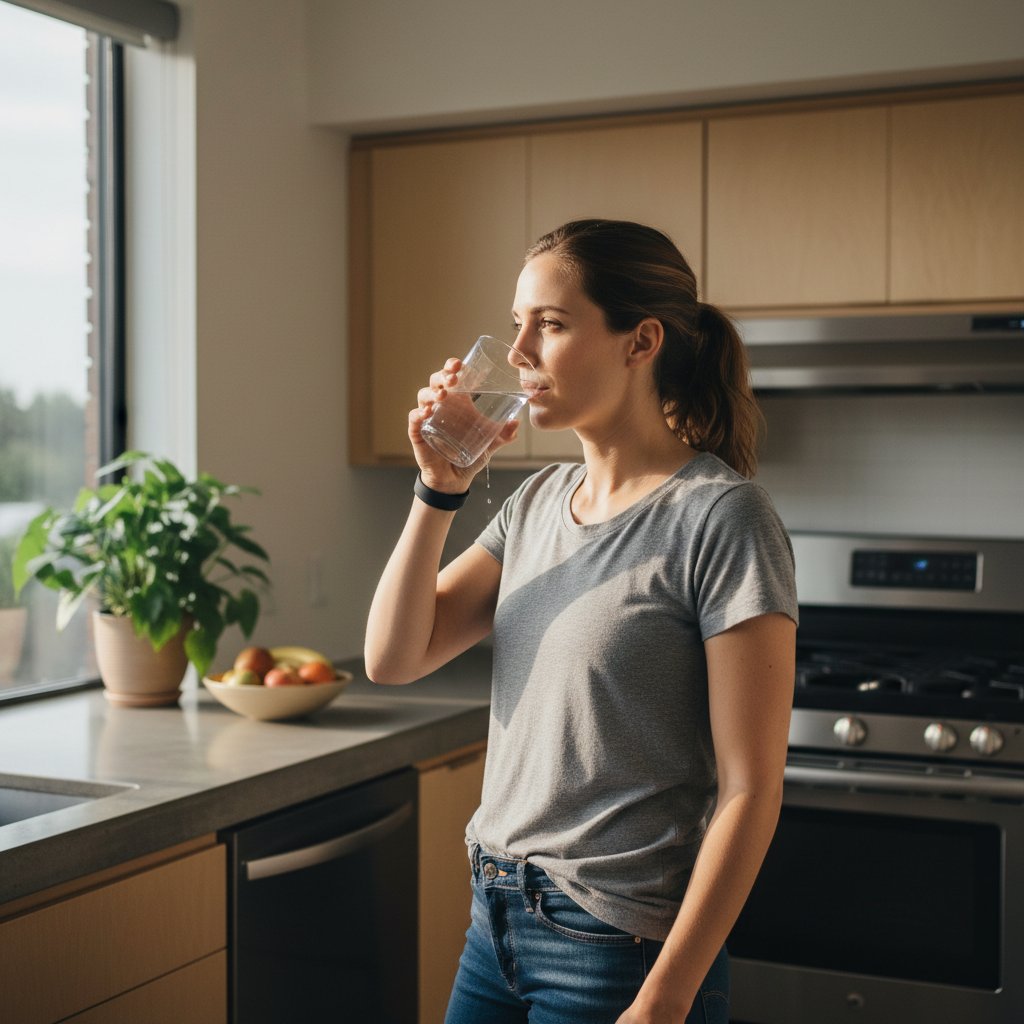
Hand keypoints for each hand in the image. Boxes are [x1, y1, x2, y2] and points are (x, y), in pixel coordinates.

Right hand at [409, 358, 519, 490]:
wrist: (454, 480)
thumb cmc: (469, 456)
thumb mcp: (489, 445)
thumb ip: (503, 435)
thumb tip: (516, 423)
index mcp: (457, 403)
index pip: (452, 377)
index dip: (454, 367)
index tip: (462, 364)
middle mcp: (441, 406)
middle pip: (436, 381)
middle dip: (443, 376)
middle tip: (454, 378)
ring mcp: (428, 418)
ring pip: (424, 395)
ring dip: (432, 392)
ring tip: (442, 396)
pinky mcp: (418, 432)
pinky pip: (414, 418)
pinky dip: (418, 413)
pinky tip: (427, 413)